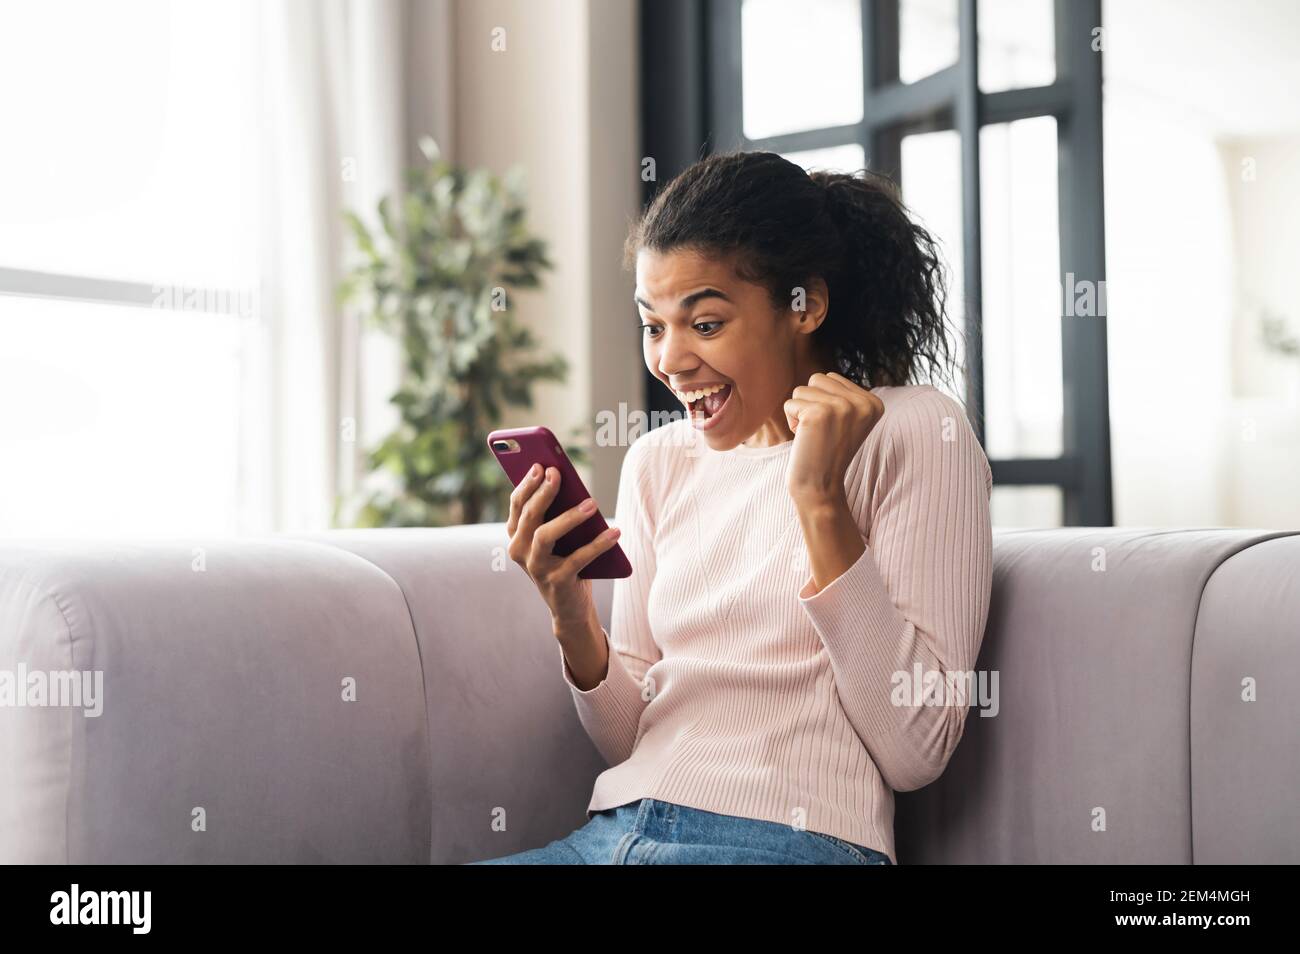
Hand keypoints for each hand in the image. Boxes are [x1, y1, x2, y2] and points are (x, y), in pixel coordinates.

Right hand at [506, 463, 621, 626]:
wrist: (570, 607)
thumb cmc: (565, 562)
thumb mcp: (558, 537)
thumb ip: (557, 513)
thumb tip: (571, 486)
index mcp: (516, 535)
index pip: (517, 504)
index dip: (527, 484)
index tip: (540, 464)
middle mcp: (519, 551)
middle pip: (529, 516)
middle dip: (543, 492)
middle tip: (557, 473)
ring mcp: (536, 568)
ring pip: (545, 536)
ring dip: (569, 517)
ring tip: (592, 503)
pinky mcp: (557, 582)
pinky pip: (578, 559)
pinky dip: (598, 544)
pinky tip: (615, 532)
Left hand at [784, 372, 884, 506]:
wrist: (821, 487)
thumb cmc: (826, 452)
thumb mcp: (846, 420)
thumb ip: (842, 395)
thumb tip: (824, 377)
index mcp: (874, 403)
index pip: (831, 377)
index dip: (823, 402)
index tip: (833, 428)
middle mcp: (863, 403)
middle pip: (817, 379)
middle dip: (810, 403)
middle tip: (821, 432)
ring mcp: (842, 407)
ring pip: (801, 389)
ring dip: (800, 412)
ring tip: (813, 435)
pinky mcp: (819, 414)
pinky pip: (790, 404)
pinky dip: (791, 422)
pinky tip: (805, 440)